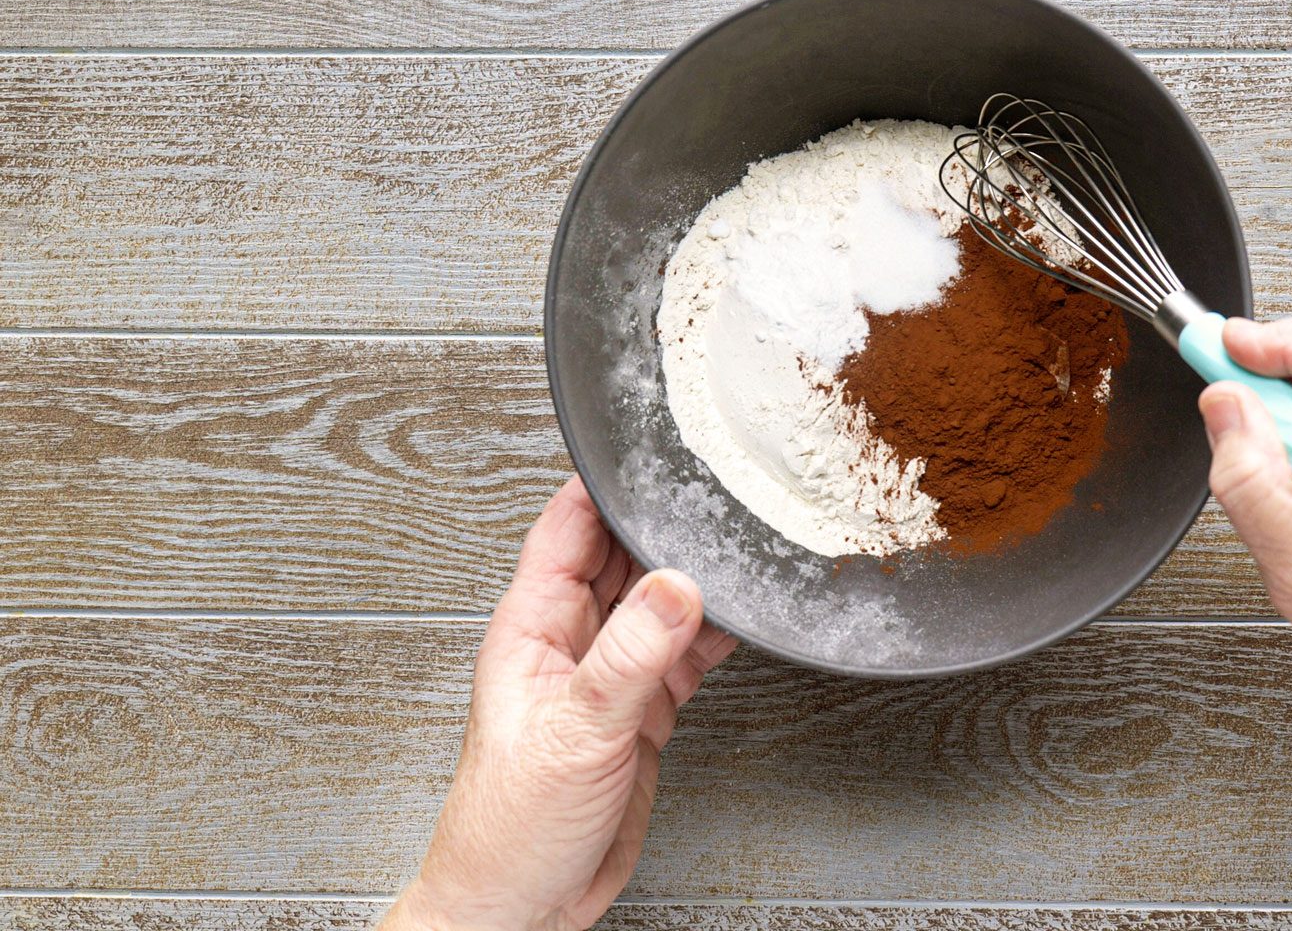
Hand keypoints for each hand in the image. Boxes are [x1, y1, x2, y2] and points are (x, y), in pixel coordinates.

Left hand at [382, 476, 736, 930]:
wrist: (522, 906)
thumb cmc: (508, 827)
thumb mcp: (575, 732)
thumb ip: (630, 656)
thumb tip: (680, 585)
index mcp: (532, 625)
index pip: (568, 525)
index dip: (606, 480)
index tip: (651, 442)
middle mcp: (570, 639)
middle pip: (623, 552)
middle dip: (664, 518)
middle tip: (719, 485)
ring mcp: (608, 672)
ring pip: (660, 598)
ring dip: (697, 573)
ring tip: (743, 540)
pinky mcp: (641, 709)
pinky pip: (685, 649)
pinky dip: (717, 630)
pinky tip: (747, 612)